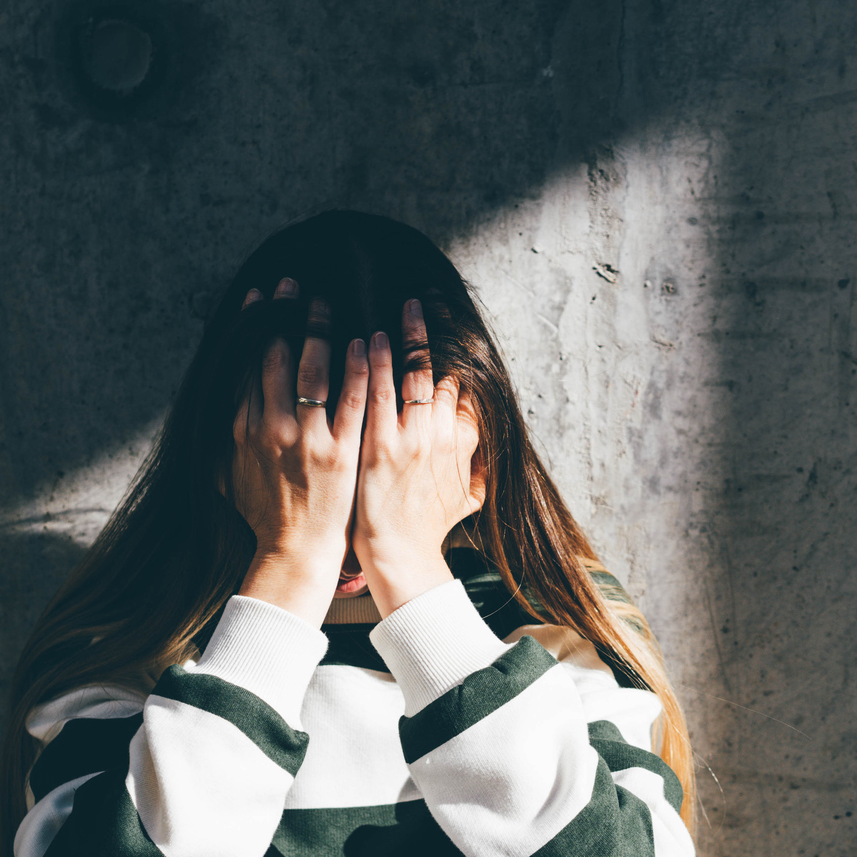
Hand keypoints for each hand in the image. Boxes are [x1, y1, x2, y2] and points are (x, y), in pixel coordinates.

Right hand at [229, 279, 370, 621]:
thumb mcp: (230, 472)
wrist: (293, 551)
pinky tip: (361, 342)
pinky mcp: (339, 452)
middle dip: (282, 316)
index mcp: (242, 429)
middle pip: (274, 358)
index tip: (259, 299)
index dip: (253, 327)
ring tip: (324, 302)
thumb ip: (229, 436)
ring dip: (317, 329)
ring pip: (310, 370)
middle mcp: (269, 427)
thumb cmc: (264, 515)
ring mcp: (305, 438)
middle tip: (291, 285)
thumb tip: (226, 406)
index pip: (246, 365)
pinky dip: (355, 369)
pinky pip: (349, 401)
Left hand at [353, 298, 484, 614]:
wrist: (398, 556)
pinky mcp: (380, 446)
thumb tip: (484, 444)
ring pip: (410, 374)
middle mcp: (440, 434)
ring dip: (406, 337)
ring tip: (401, 308)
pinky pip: (378, 394)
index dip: (453, 353)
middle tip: (422, 300)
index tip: (445, 325)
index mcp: (461, 441)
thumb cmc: (427, 528)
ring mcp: (410, 438)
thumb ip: (476, 465)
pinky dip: (377, 364)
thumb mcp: (467, 496)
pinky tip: (371, 339)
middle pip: (438, 371)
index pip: (459, 385)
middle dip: (430, 333)